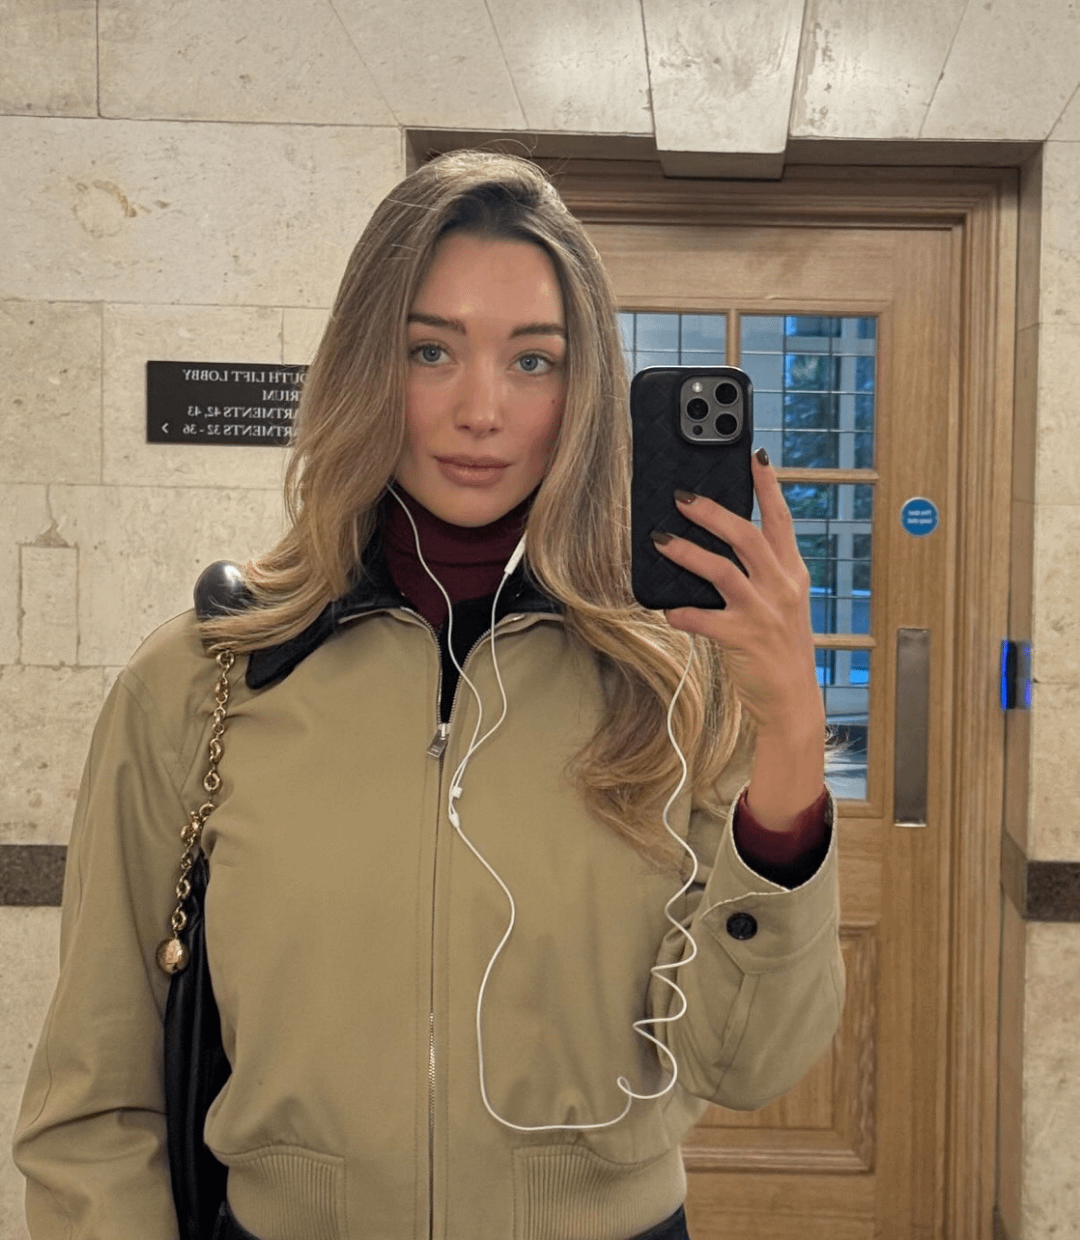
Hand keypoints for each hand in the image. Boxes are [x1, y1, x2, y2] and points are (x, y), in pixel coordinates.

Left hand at [651, 449, 824, 828]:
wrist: (792, 700)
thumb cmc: (781, 648)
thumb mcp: (783, 603)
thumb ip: (761, 573)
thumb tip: (720, 545)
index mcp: (792, 573)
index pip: (781, 520)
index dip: (768, 487)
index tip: (754, 457)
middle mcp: (781, 588)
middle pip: (747, 536)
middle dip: (713, 512)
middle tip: (682, 497)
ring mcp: (763, 613)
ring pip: (722, 570)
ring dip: (688, 552)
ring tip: (661, 540)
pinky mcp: (743, 639)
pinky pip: (704, 619)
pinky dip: (682, 612)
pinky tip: (666, 610)